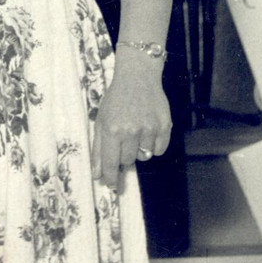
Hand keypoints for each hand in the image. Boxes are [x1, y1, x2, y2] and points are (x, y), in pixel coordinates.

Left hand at [91, 54, 171, 187]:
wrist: (138, 76)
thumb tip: (97, 174)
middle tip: (124, 141)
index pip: (110, 163)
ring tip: (136, 130)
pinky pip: (159, 150)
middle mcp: (130, 131)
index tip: (111, 185)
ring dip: (139, 149)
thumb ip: (98, 149)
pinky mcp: (164, 126)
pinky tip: (148, 131)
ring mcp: (149, 128)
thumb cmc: (116, 99)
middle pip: (127, 161)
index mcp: (111, 129)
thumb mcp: (101, 120)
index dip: (110, 177)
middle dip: (124, 156)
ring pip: (144, 156)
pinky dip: (153, 146)